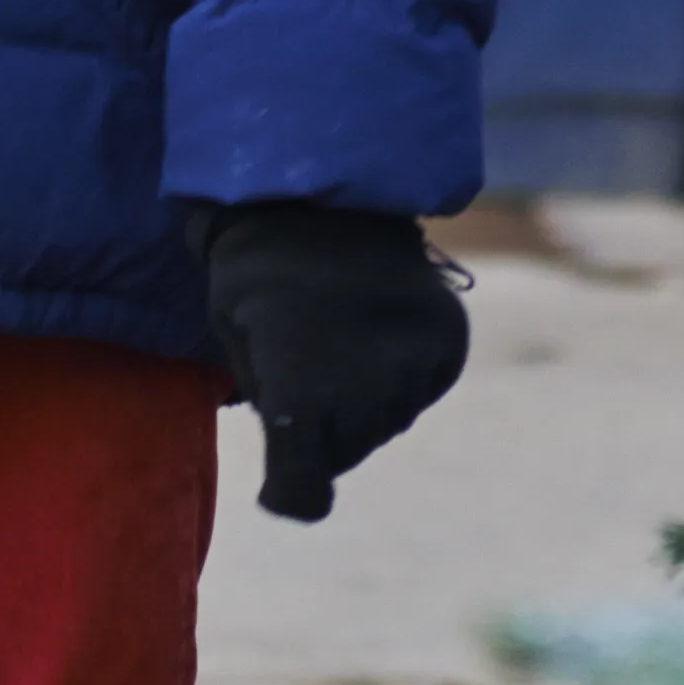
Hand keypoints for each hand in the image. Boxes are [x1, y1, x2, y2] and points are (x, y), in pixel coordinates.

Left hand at [200, 202, 471, 524]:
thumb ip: (268, 407)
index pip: (303, 494)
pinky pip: (420, 389)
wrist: (324, 190)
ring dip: (361, 400)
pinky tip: (374, 328)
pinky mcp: (448, 345)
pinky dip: (398, 374)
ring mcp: (416, 368)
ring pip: (385, 423)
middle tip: (303, 368)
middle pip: (344, 455)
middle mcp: (369, 395)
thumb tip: (298, 455)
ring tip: (339, 338)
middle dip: (322, 431)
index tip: (281, 484)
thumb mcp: (235, 342)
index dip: (288, 491)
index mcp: (304, 398)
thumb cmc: (256, 269)